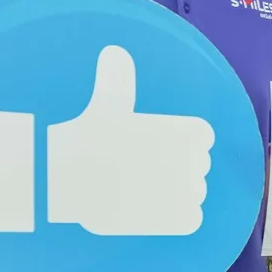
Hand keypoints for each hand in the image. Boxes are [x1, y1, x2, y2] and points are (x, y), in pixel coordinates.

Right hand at [38, 46, 213, 236]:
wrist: (69, 182)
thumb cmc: (88, 140)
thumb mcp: (106, 105)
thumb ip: (118, 81)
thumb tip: (114, 52)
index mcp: (186, 130)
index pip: (202, 137)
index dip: (185, 142)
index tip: (159, 147)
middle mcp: (195, 159)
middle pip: (199, 165)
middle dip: (181, 167)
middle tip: (146, 170)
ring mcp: (190, 189)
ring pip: (195, 191)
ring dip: (181, 192)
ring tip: (150, 191)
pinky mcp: (179, 217)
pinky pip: (192, 218)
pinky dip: (181, 217)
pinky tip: (159, 212)